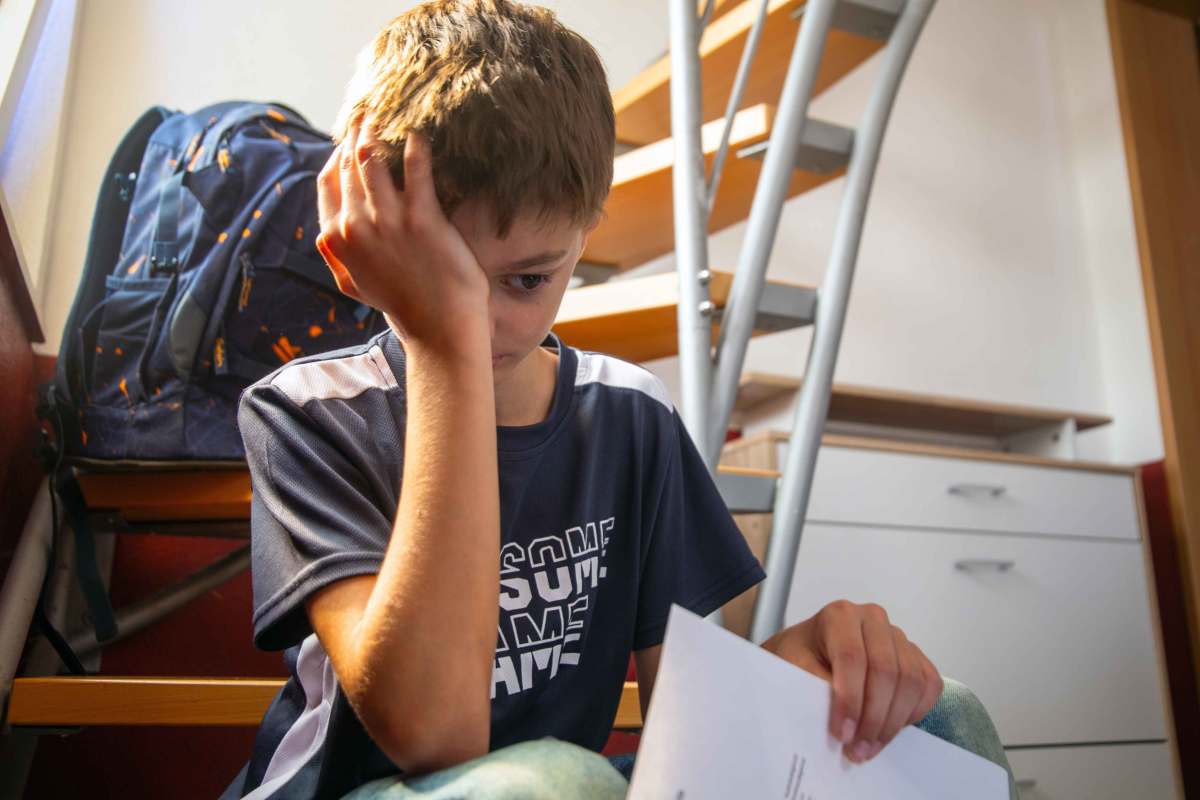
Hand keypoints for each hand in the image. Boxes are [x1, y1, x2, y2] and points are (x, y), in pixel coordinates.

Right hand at [315, 110, 488, 351]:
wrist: (438, 329)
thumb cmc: (402, 306)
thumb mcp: (354, 286)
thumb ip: (336, 257)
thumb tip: (324, 233)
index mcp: (337, 239)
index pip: (327, 181)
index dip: (337, 153)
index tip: (349, 135)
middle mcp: (356, 226)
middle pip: (349, 163)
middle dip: (356, 131)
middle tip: (369, 110)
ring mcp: (388, 221)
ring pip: (373, 159)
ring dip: (378, 130)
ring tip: (390, 112)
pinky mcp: (423, 219)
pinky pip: (415, 169)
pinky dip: (415, 145)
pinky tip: (419, 130)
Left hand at [762, 600, 942, 763]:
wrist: (806, 653)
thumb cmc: (798, 659)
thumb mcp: (793, 669)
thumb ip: (815, 689)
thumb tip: (842, 722)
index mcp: (839, 616)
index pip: (852, 656)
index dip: (850, 699)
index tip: (842, 733)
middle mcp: (872, 620)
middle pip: (886, 670)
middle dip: (873, 717)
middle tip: (857, 749)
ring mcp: (897, 637)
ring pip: (911, 680)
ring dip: (893, 722)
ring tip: (870, 746)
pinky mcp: (913, 655)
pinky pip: (929, 684)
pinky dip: (914, 711)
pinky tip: (891, 728)